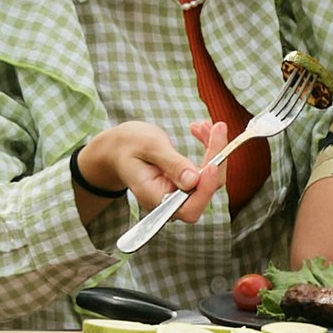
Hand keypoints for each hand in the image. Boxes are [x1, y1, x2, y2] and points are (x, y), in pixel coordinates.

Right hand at [69, 121, 203, 213]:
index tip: (212, 163)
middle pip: (205, 190)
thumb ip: (171, 164)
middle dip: (215, 157)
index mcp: (155, 198)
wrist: (116, 149)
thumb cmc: (127, 145)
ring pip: (209, 178)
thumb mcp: (148, 146)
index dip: (204, 189)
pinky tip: (200, 130)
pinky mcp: (185, 184)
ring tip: (202, 125)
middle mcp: (169, 201)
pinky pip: (204, 171)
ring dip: (212, 149)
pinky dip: (208, 149)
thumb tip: (193, 180)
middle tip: (216, 127)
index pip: (188, 207)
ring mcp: (179, 194)